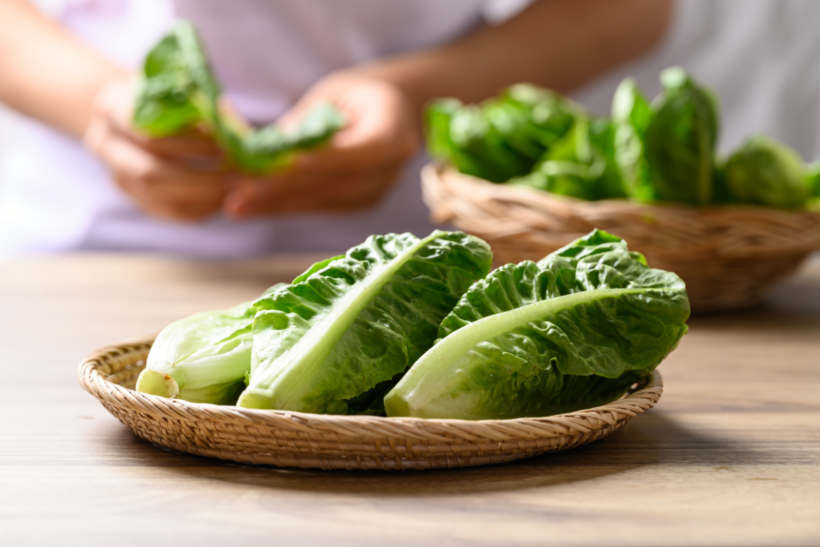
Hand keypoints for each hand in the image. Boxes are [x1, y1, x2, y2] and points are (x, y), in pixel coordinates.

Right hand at [84, 77, 229, 221]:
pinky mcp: (135, 197)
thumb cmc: (168, 96)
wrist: (135, 111)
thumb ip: (205, 110)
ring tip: (237, 188)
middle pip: (150, 172)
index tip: (224, 146)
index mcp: (113, 108)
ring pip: (159, 197)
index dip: (189, 143)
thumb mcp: (181, 89)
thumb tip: (240, 140)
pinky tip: (224, 198)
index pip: (149, 134)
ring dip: (204, 196)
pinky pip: (169, 212)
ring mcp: (117, 175)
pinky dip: (201, 208)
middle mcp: (105, 145)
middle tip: (240, 178)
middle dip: (201, 178)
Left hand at [223, 71, 419, 217]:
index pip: (357, 153)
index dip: (320, 162)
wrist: (392, 114)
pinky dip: (282, 206)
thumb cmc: (359, 95)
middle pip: (333, 185)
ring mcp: (374, 193)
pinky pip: (316, 207)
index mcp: (394, 133)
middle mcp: (389, 170)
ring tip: (235, 205)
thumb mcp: (335, 93)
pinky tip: (250, 205)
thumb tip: (262, 149)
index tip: (281, 167)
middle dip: (282, 192)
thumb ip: (307, 122)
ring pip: (320, 203)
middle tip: (236, 199)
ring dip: (275, 205)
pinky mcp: (357, 206)